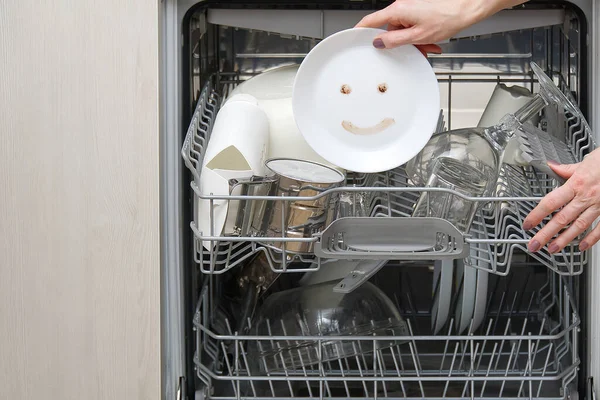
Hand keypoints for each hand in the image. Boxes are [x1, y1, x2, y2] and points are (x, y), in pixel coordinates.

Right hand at [356, 0, 526, 53]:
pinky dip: (421, 35)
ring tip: (428, 46)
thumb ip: (394, 41)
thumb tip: (379, 43)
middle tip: (413, 51)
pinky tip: (431, 41)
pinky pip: (414, 25)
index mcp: (397, 10)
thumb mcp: (418, 36)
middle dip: (400, 43)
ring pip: (405, 29)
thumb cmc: (449, 16)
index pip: (370, 21)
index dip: (359, 31)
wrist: (469, 6)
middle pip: (391, 29)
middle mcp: (403, 6)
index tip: (352, 38)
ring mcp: (412, 7)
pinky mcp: (421, 9)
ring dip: (414, 41)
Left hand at [523, 148, 599, 252]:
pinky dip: (592, 238)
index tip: (527, 224)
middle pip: (562, 218)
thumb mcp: (584, 162)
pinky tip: (582, 246)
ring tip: (553, 249)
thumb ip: (566, 169)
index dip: (537, 214)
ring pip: (579, 226)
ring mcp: (599, 205)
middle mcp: (586, 196)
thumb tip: (551, 166)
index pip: (551, 202)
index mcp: (576, 184)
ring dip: (565, 239)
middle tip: (534, 244)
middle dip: (546, 234)